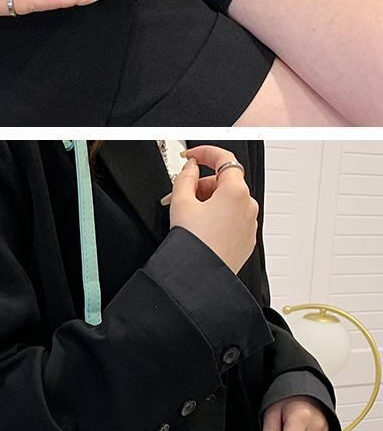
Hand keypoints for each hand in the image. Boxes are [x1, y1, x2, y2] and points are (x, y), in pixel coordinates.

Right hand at [167, 144, 259, 274]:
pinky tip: (200, 226)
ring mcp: (249, 224)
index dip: (205, 153)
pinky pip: (233, 217)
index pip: (224, 158)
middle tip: (182, 193)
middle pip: (225, 181)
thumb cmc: (195, 245)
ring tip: (188, 214)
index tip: (191, 156)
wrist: (202, 278)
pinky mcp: (246, 239)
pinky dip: (217, 216)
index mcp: (236, 192)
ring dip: (209, 200)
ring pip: (228, 200)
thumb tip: (190, 169)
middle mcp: (248, 206)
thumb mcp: (182, 202)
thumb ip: (185, 177)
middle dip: (203, 183)